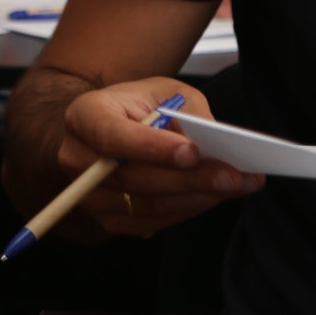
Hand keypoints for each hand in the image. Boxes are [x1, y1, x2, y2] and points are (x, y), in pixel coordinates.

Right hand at [58, 77, 262, 238]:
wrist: (110, 129)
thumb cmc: (139, 105)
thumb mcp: (164, 92)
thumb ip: (186, 112)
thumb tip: (214, 144)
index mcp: (85, 116)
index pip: (113, 136)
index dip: (152, 148)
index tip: (193, 153)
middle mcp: (78, 159)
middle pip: (133, 178)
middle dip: (189, 179)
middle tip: (232, 176)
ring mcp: (89, 196)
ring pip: (146, 205)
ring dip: (196, 199)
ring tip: (236, 186)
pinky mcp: (107, 220)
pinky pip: (150, 222)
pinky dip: (186, 210)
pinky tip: (215, 197)